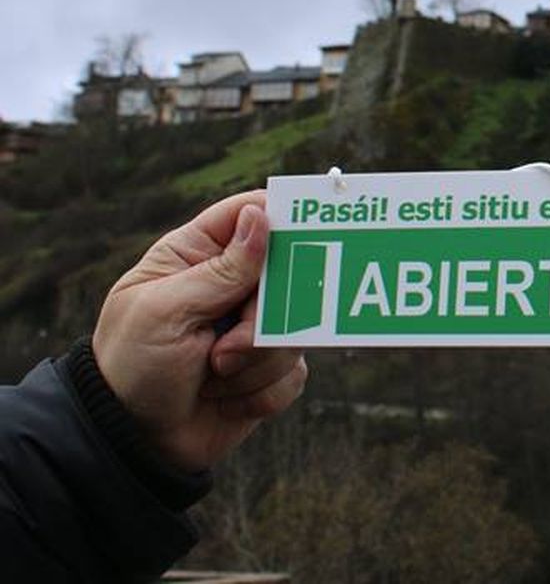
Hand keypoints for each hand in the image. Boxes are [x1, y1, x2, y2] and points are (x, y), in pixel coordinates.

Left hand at [92, 190, 307, 472]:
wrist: (133, 444)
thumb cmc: (133, 367)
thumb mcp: (166, 312)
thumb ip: (221, 269)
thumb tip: (260, 216)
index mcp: (195, 256)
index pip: (247, 214)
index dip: (280, 218)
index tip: (307, 234)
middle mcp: (230, 286)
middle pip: (288, 274)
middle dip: (264, 318)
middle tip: (229, 345)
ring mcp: (253, 328)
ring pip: (298, 328)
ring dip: (258, 361)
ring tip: (215, 376)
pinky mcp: (268, 369)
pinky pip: (297, 372)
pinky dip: (263, 391)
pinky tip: (226, 399)